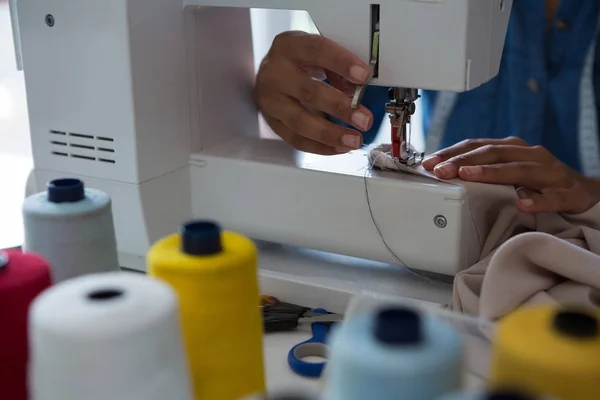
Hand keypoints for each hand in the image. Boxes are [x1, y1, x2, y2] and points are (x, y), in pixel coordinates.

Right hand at [254, 31, 373, 154]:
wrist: (269, 73)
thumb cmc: (298, 62)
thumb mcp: (316, 54)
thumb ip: (336, 68)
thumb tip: (358, 89)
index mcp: (289, 47)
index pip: (316, 50)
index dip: (342, 63)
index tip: (363, 76)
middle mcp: (275, 73)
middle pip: (309, 92)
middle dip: (340, 108)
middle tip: (364, 119)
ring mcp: (270, 100)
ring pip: (300, 121)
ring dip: (331, 134)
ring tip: (354, 139)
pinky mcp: (271, 121)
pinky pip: (295, 139)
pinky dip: (320, 146)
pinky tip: (339, 146)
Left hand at [421, 137, 598, 213]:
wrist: (584, 193)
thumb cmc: (538, 181)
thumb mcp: (508, 171)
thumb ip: (482, 169)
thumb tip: (445, 173)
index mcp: (513, 149)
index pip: (478, 145)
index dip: (452, 152)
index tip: (429, 162)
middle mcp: (530, 155)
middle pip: (492, 153)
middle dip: (463, 160)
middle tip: (440, 170)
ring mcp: (550, 173)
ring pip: (518, 170)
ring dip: (491, 173)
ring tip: (468, 175)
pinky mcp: (568, 193)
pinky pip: (552, 197)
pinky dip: (538, 200)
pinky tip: (523, 204)